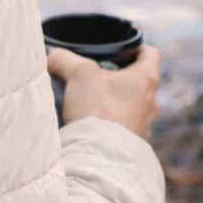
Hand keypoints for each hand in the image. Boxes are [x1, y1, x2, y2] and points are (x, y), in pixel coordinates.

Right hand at [46, 45, 160, 139]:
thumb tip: (51, 55)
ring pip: (132, 103)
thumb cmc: (96, 109)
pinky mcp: (134, 142)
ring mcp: (145, 124)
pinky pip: (124, 124)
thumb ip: (64, 58)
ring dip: (114, 100)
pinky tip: (93, 121)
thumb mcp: (78, 73)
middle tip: (95, 75)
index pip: (150, 53)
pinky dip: (111, 120)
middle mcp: (151, 101)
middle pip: (138, 79)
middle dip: (117, 75)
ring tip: (91, 100)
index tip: (115, 51)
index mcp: (146, 78)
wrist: (99, 155)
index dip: (133, 47)